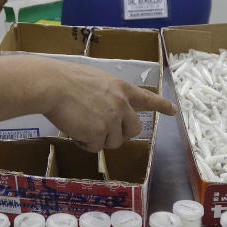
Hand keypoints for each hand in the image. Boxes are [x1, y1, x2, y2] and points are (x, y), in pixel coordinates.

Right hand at [40, 60, 176, 151]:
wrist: (52, 85)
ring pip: (114, 142)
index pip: (147, 97)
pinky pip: (95, 147)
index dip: (161, 105)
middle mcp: (121, 104)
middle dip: (121, 134)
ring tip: (81, 125)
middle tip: (102, 130)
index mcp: (121, 87)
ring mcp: (112, 119)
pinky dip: (84, 143)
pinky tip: (74, 131)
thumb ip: (106, 94)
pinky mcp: (99, 133)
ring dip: (99, 139)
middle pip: (134, 130)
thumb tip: (103, 109)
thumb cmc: (66, 78)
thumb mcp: (95, 79)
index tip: (174, 110)